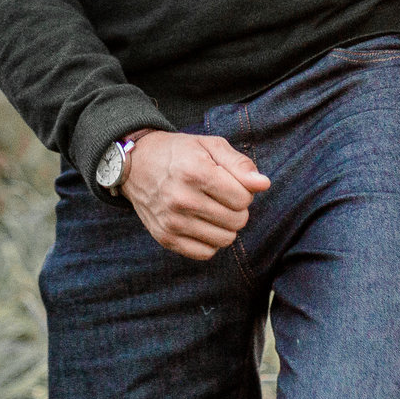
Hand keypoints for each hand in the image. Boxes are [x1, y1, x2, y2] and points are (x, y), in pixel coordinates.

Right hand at [119, 131, 271, 259]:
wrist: (136, 164)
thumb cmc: (179, 152)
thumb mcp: (210, 145)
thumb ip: (240, 164)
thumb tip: (263, 184)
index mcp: (195, 172)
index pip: (243, 198)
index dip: (243, 190)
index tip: (230, 182)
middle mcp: (181, 199)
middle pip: (237, 220)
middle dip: (236, 209)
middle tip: (221, 196)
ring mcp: (171, 222)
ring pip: (224, 239)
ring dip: (225, 226)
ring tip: (212, 209)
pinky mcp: (165, 238)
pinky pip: (205, 253)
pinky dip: (210, 241)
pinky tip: (201, 223)